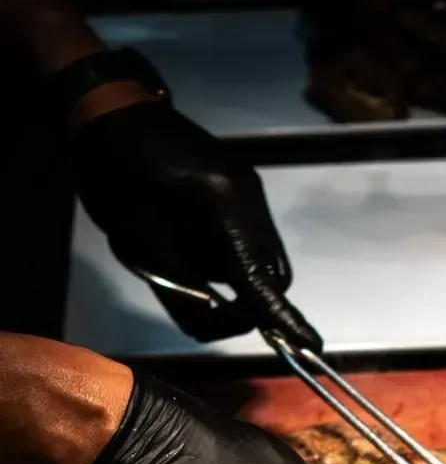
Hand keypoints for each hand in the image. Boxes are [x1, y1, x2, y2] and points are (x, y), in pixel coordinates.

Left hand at [72, 99, 320, 349]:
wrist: (115, 115)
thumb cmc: (118, 180)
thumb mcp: (141, 246)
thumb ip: (184, 294)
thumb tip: (219, 324)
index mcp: (221, 207)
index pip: (257, 279)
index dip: (282, 319)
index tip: (311, 348)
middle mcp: (250, 198)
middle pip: (270, 273)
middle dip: (245, 297)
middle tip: (196, 293)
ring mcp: (252, 190)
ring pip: (259, 259)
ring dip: (229, 272)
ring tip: (179, 246)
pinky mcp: (246, 187)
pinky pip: (251, 238)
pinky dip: (227, 252)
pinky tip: (189, 232)